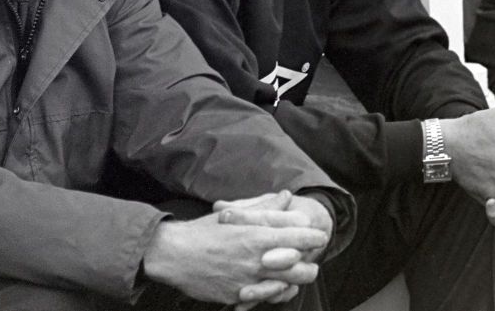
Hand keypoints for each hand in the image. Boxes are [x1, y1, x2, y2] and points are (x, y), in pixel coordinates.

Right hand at [143, 190, 329, 306]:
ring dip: (295, 280)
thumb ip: (263, 208)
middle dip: (309, 265)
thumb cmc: (203, 232)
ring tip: (298, 274)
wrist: (174, 255)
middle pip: (298, 267)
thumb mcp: (233, 215)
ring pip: (285, 285)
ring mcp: (248, 280)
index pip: (295, 236)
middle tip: (312, 261)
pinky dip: (274, 291)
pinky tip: (276, 286)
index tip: (319, 235)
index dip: (311, 236)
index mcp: (255, 236)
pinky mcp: (239, 296)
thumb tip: (286, 196)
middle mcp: (255, 259)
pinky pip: (265, 298)